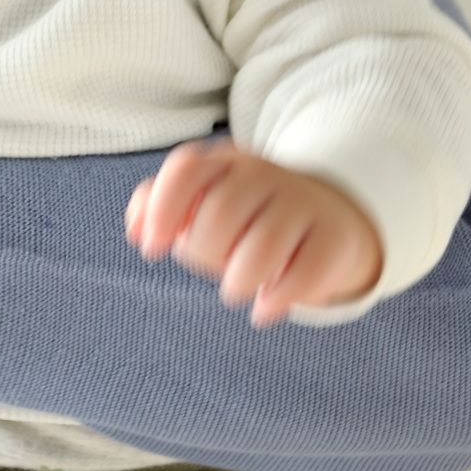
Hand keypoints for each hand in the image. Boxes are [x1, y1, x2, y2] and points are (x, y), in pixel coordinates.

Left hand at [123, 139, 381, 326]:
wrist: (327, 218)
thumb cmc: (247, 217)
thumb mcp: (203, 202)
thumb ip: (159, 206)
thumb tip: (137, 232)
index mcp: (225, 163)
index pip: (187, 168)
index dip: (162, 209)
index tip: (151, 248)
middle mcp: (265, 176)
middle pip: (220, 213)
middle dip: (206, 252)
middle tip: (215, 263)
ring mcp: (303, 205)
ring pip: (262, 248)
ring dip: (239, 281)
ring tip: (237, 289)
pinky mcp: (333, 240)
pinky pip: (303, 275)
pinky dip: (276, 300)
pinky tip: (266, 307)